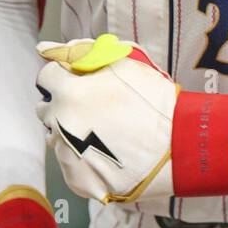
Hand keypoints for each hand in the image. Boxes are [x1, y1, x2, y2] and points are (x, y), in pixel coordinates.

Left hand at [35, 34, 181, 202]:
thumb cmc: (155, 102)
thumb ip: (84, 53)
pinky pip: (70, 163)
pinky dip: (83, 158)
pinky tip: (106, 152)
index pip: (46, 77)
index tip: (78, 81)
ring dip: (70, 131)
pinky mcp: (76, 179)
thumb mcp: (124, 64)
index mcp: (69, 93)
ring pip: (56, 137)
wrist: (180, 146)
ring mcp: (67, 155)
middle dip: (64, 104)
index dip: (64, 76)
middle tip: (93, 107)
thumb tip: (50, 48)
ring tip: (103, 132)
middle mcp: (61, 125)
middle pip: (46, 108)